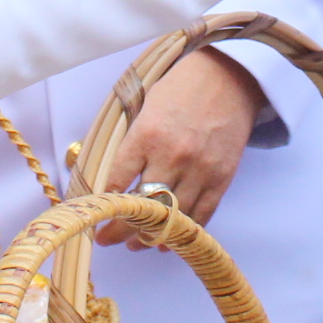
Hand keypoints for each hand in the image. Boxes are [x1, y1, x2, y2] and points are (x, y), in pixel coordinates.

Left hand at [87, 48, 258, 232]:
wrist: (230, 77)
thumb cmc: (181, 88)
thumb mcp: (145, 106)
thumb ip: (130, 142)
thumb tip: (108, 175)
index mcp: (147, 135)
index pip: (117, 182)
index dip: (102, 204)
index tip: (92, 215)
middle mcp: (173, 156)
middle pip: (142, 207)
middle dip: (120, 230)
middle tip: (107, 239)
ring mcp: (200, 170)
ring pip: (171, 218)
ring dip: (149, 237)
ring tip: (134, 244)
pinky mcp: (221, 179)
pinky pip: (201, 215)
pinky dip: (183, 233)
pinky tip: (167, 242)